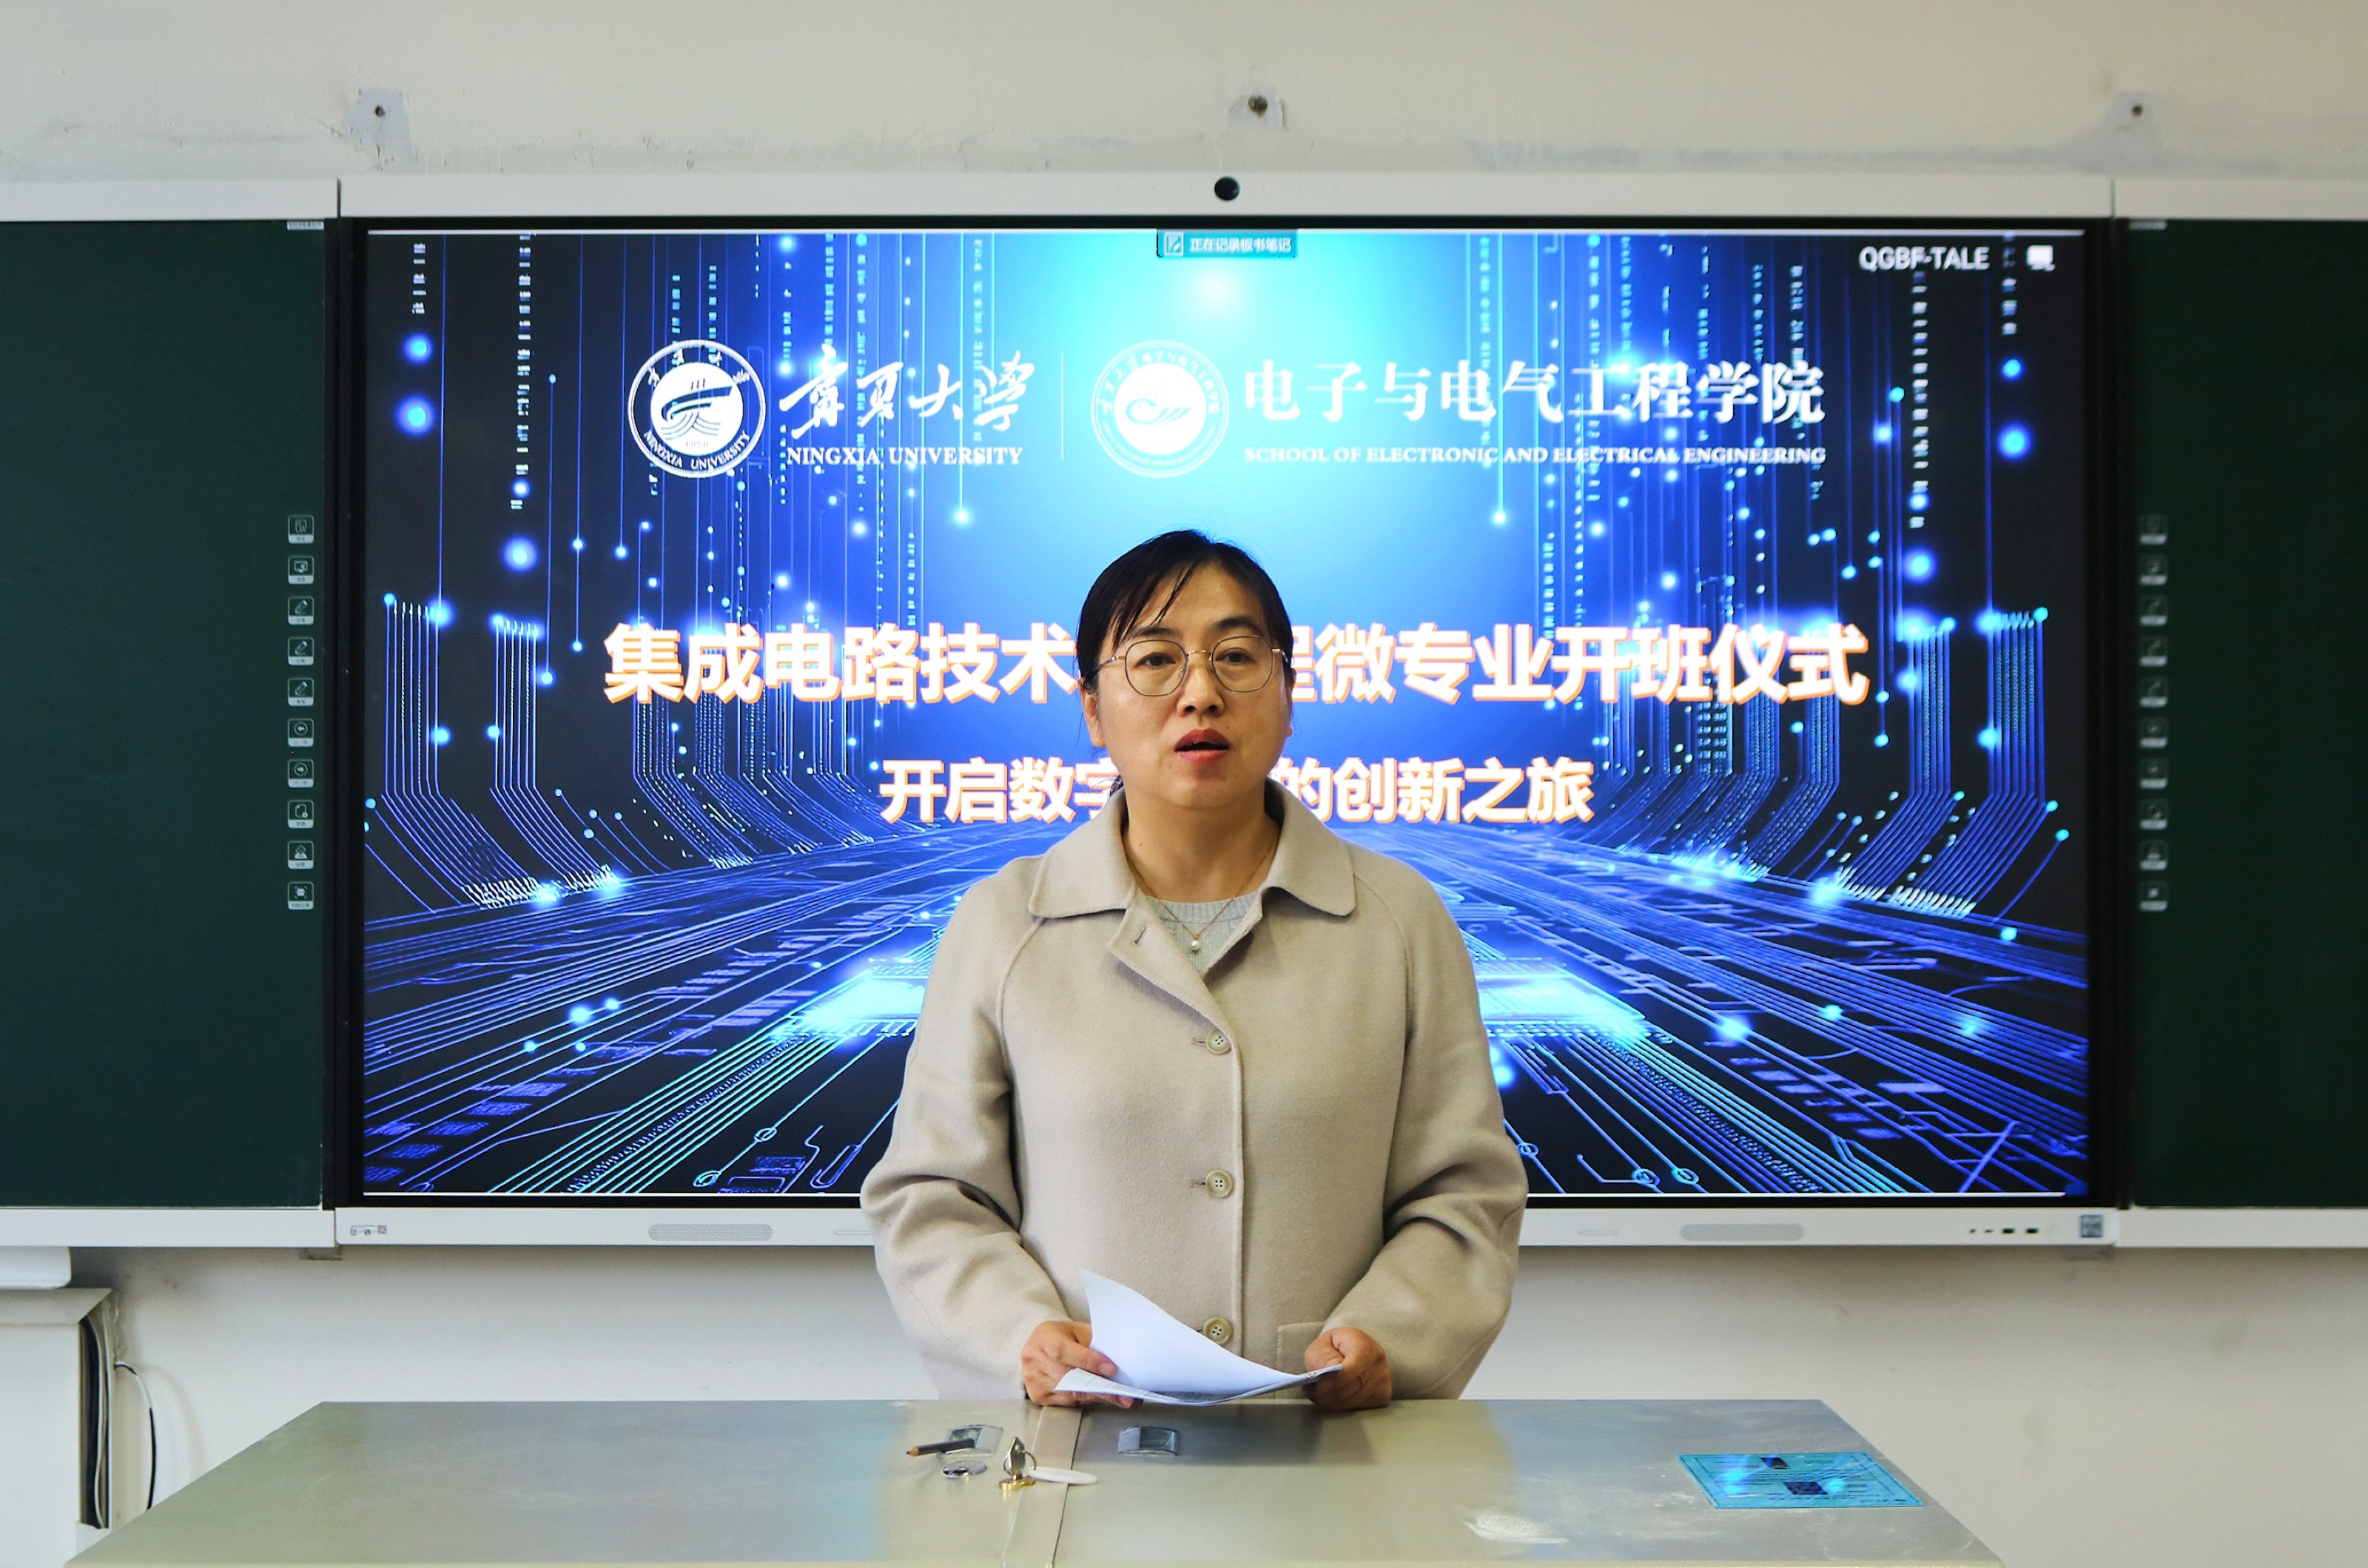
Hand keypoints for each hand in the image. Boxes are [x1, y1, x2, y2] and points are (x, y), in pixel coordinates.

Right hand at [1021, 1320, 1136, 1407]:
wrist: (1043, 1344)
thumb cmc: (1065, 1336)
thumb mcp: (1079, 1332)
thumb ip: (1094, 1345)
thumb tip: (1117, 1365)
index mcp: (1044, 1337)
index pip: (1063, 1351)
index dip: (1087, 1361)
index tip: (1110, 1369)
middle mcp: (1034, 1358)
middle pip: (1067, 1378)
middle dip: (1099, 1387)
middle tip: (1122, 1394)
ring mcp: (1033, 1379)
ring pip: (1069, 1394)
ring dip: (1096, 1397)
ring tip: (1119, 1398)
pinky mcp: (1038, 1396)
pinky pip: (1066, 1403)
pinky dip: (1085, 1401)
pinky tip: (1099, 1397)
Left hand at [1303, 1326, 1390, 1410]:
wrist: (1351, 1349)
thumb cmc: (1335, 1347)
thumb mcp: (1322, 1344)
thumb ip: (1322, 1357)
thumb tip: (1328, 1372)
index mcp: (1364, 1344)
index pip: (1351, 1368)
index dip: (1333, 1381)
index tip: (1317, 1385)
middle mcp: (1378, 1362)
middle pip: (1352, 1387)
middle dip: (1328, 1394)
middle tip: (1311, 1392)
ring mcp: (1383, 1379)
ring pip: (1354, 1401)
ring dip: (1332, 1402)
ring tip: (1318, 1395)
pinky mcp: (1383, 1394)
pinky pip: (1359, 1407)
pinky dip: (1342, 1406)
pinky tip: (1333, 1398)